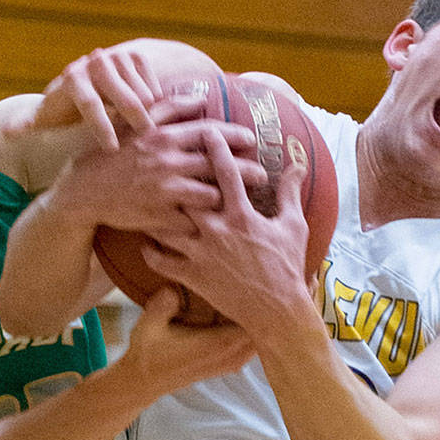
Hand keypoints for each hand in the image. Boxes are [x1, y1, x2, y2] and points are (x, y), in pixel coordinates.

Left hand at [4, 45, 162, 149]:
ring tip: (149, 135)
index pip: (91, 105)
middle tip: (145, 144)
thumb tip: (6, 133)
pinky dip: (158, 104)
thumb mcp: (48, 114)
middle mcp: (96, 62)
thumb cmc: (67, 105)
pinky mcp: (137, 56)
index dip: (102, 128)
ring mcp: (118, 57)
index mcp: (73, 79)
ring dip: (149, 116)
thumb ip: (28, 123)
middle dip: (136, 124)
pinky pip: (155, 85)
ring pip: (144, 94)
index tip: (112, 148)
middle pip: (126, 99)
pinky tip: (154, 118)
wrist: (92, 77)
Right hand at [51, 97, 264, 235]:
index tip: (251, 140)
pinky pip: (192, 222)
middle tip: (262, 175)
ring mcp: (163, 191)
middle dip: (246, 171)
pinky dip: (204, 223)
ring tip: (242, 201)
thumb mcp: (135, 126)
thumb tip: (200, 97)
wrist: (83, 192)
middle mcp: (167, 162)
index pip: (210, 133)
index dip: (234, 136)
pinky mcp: (159, 217)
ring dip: (227, 199)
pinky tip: (215, 225)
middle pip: (219, 165)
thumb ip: (168, 108)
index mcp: (163, 137)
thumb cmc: (111, 156)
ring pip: (211, 195)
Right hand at [119, 287, 254, 392]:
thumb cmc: (148, 352)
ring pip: (261, 338)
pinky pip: (252, 345)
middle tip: (262, 279)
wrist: (144, 380)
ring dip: (261, 319)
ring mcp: (232, 361)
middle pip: (266, 329)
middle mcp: (231, 354)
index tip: (259, 277)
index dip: (262, 298)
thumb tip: (180, 284)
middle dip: (266, 306)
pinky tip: (245, 313)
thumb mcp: (150, 323)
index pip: (257, 320)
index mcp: (219, 343)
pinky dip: (254, 330)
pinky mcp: (228, 364)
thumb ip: (166, 302)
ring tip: (257, 293)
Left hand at [145, 127, 311, 329]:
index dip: (216, 148)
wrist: (277, 310)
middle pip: (187, 194)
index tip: (207, 129)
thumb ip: (290, 193)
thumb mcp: (294, 226)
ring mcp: (201, 254)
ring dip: (154, 212)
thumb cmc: (287, 266)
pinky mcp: (192, 276)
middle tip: (161, 159)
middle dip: (175, 174)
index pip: (226, 173)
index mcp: (242, 215)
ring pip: (166, 226)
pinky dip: (150, 251)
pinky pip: (161, 261)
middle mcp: (217, 230)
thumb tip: (297, 164)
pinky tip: (145, 241)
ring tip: (143, 200)